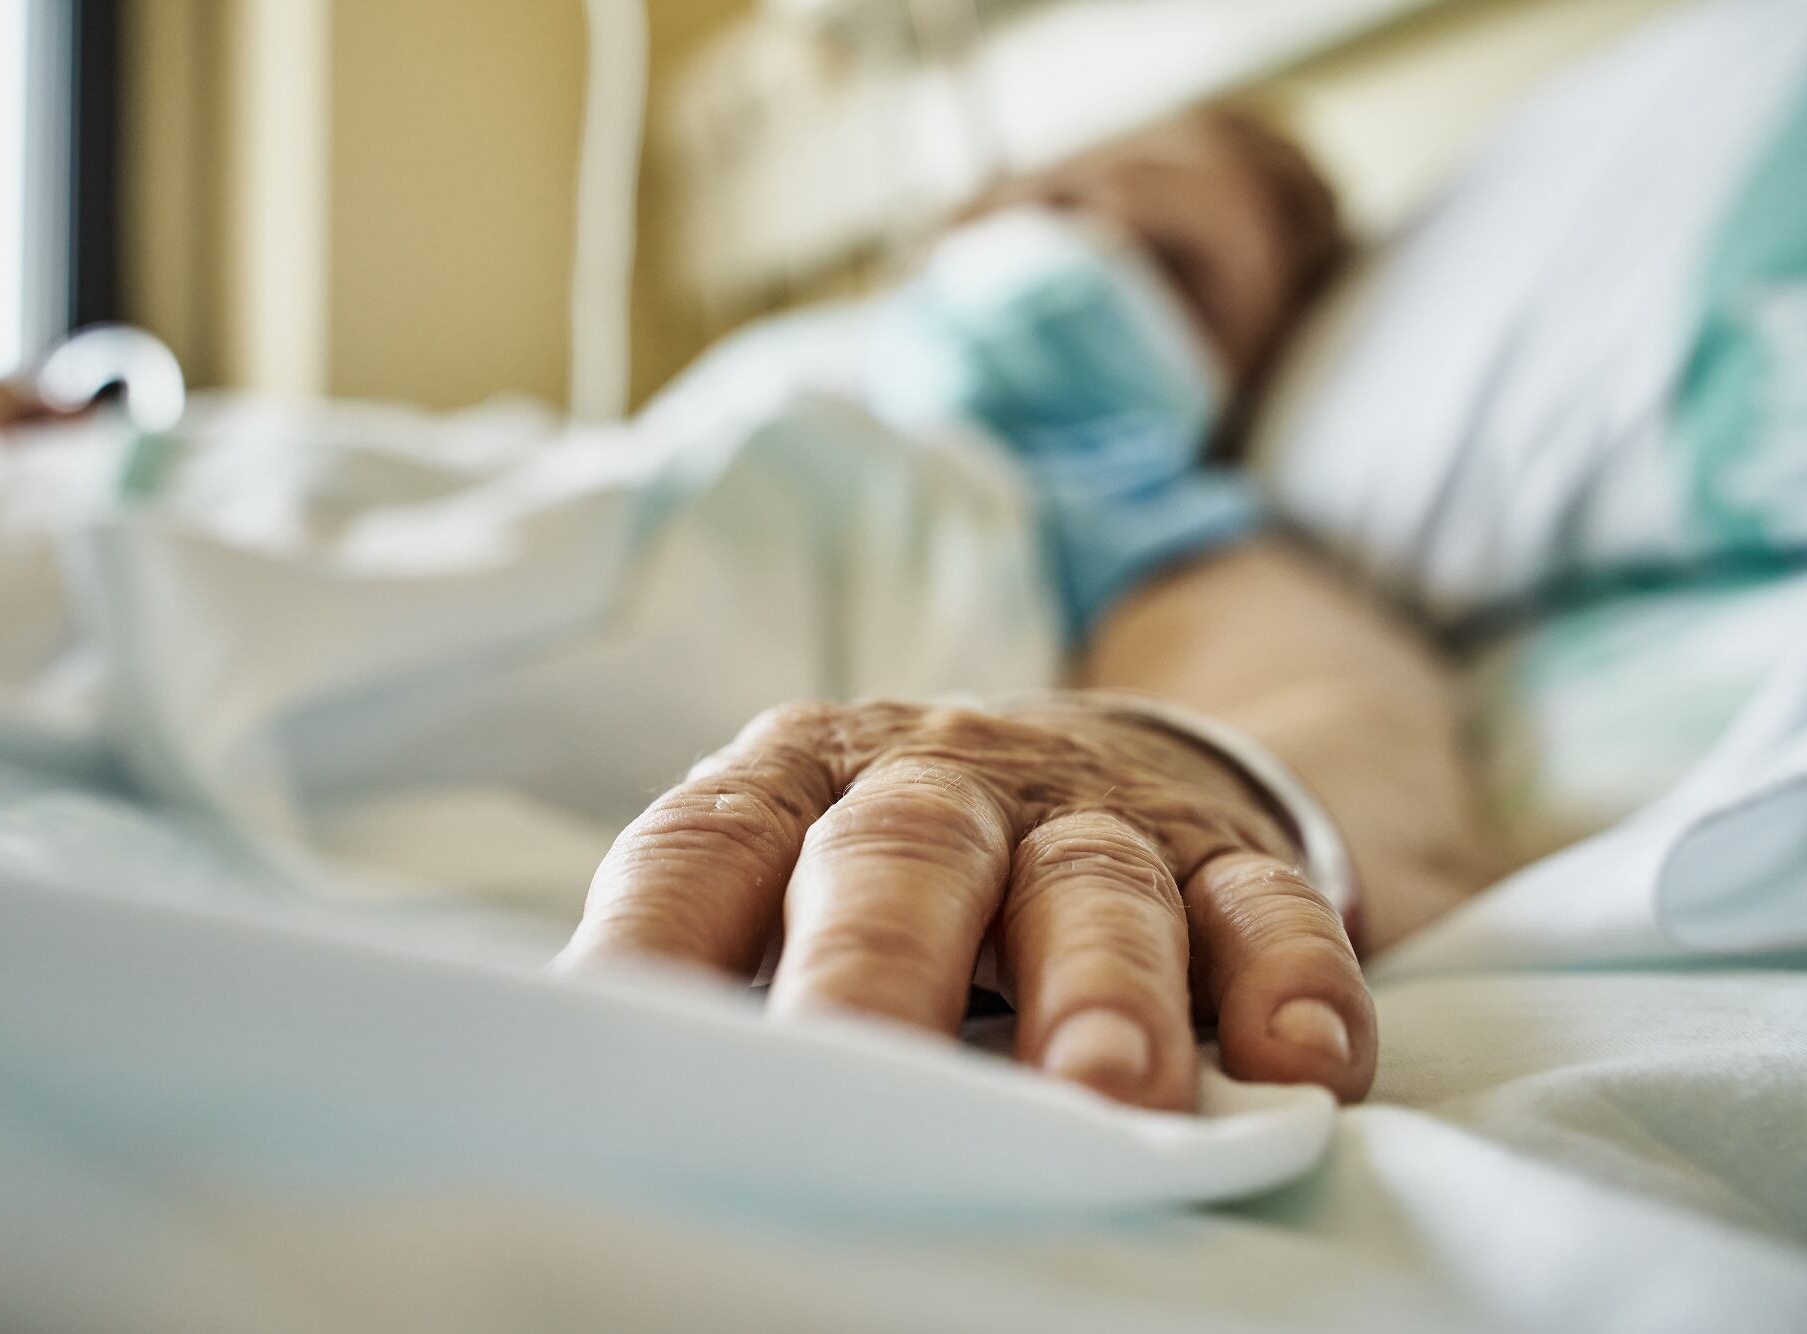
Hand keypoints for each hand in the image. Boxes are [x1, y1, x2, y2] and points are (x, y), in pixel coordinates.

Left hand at [557, 695, 1375, 1108]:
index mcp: (798, 788)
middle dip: (879, 967)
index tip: (612, 1042)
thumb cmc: (911, 875)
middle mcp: (938, 783)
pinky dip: (1290, 979)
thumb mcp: (799, 883)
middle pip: (899, 856)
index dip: (656, 940)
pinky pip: (1266, 904)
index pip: (706, 849)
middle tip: (855, 1074)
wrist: (1103, 756)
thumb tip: (605, 1119)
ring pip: (1093, 880)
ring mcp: (1090, 813)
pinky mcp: (1226, 852)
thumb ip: (727, 963)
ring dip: (1100, 985)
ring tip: (1108, 1096)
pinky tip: (1300, 1068)